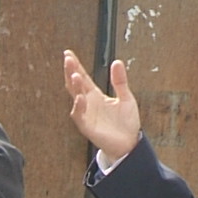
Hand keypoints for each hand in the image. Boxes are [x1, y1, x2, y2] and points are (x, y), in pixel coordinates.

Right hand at [63, 50, 144, 164]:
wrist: (130, 144)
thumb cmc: (126, 123)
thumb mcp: (126, 98)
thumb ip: (120, 81)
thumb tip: (117, 62)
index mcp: (96, 95)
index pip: (83, 77)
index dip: (76, 65)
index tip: (68, 53)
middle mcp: (88, 103)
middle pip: (75, 84)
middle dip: (71, 71)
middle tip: (67, 58)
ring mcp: (86, 114)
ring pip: (75, 97)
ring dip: (74, 87)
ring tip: (74, 74)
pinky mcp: (87, 126)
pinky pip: (79, 115)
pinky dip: (79, 106)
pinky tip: (80, 97)